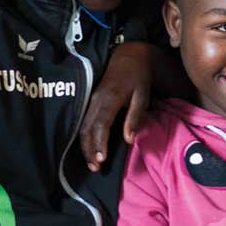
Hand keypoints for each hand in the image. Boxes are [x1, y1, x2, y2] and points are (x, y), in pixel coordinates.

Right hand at [80, 42, 152, 171]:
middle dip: (89, 150)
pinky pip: (84, 122)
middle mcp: (96, 100)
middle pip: (87, 129)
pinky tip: (89, 149)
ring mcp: (91, 100)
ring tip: (92, 164)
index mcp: (110, 98)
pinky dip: (85, 138)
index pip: (100, 124)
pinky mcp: (90, 102)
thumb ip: (135, 117)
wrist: (129, 57)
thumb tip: (129, 139)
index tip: (101, 160)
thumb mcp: (142, 96)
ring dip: (85, 146)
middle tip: (95, 168)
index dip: (99, 143)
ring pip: (83, 127)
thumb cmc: (138, 78)